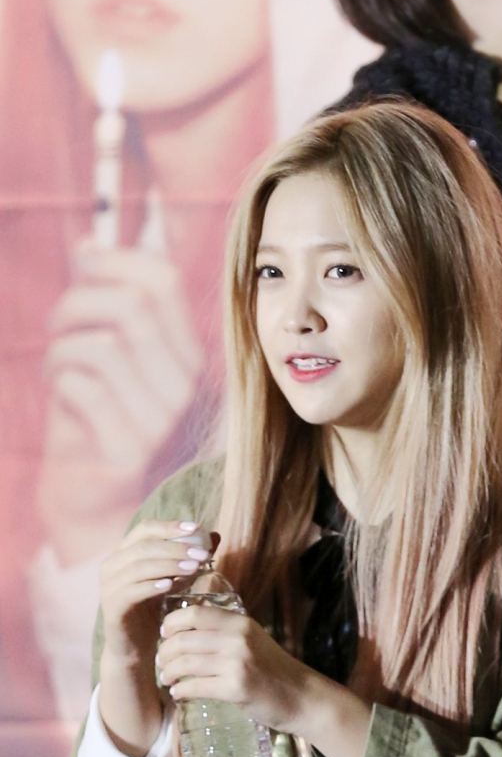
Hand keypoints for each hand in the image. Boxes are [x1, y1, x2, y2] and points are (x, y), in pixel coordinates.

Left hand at [36, 241, 204, 563]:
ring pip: (103, 344)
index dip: (114, 260)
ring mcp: (164, 423)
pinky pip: (84, 386)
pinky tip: (60, 393)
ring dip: (62, 345)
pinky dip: (59, 378)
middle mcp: (187, 389)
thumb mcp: (114, 361)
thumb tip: (91, 245)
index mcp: (189, 358)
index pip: (163, 282)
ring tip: (56, 363)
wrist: (99, 511)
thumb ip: (110, 307)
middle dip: (78, 300)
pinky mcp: (130, 452)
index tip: (83, 269)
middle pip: (132, 305)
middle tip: (59, 324)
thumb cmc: (100, 428)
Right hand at [96, 518, 210, 756]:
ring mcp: (108, 586)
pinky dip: (151, 585)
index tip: (196, 527)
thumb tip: (215, 535)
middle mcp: (112, 565)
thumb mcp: (177, 579)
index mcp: (125, 552)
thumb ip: (191, 557)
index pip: (145, 528)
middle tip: (202, 554)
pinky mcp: (111, 607)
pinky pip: (130, 591)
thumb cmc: (157, 608)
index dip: (170, 526)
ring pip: (138, 566)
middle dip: (176, 547)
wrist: (137, 647)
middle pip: (144, 545)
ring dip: (169, 564)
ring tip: (194, 568)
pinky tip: (171, 585)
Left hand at [158, 604, 373, 756]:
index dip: (172, 622)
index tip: (165, 633)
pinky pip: (195, 687)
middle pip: (185, 639)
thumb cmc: (274, 668)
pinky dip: (181, 690)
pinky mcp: (235, 688)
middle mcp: (238, 639)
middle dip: (166, 651)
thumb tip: (187, 624)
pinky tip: (179, 693)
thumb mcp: (252, 638)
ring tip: (168, 678)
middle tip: (162, 662)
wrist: (301, 696)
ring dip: (170, 672)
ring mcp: (237, 663)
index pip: (195, 613)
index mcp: (241, 622)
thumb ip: (226, 630)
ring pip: (186, 663)